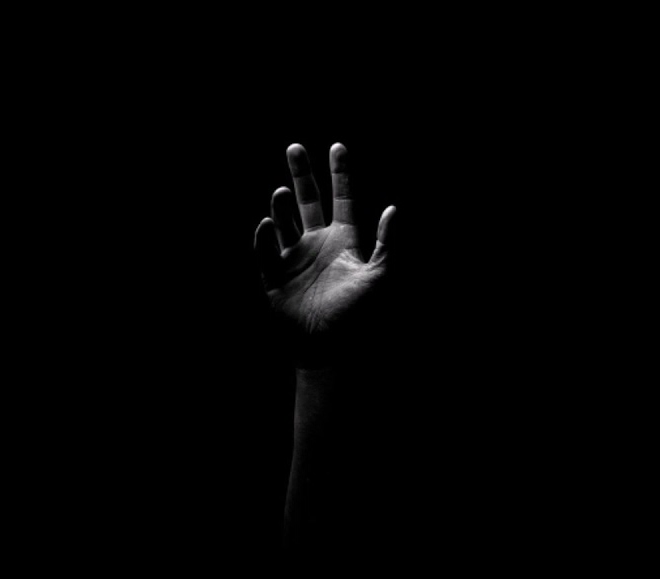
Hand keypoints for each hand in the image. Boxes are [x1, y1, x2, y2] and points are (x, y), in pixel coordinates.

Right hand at [254, 143, 396, 365]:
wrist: (330, 350)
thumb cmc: (358, 317)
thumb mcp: (380, 278)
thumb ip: (387, 244)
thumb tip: (394, 208)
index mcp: (343, 241)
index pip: (342, 200)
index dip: (341, 174)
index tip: (337, 146)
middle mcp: (317, 245)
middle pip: (308, 202)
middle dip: (301, 175)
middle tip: (295, 148)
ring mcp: (294, 260)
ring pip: (285, 223)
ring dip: (282, 206)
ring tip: (282, 192)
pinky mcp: (274, 279)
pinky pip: (266, 253)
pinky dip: (265, 238)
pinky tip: (268, 225)